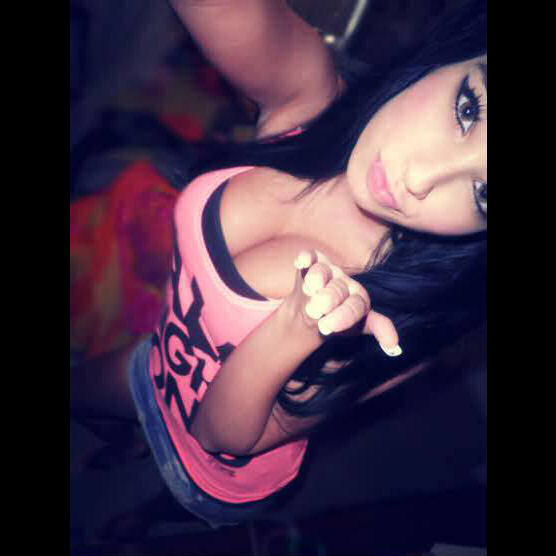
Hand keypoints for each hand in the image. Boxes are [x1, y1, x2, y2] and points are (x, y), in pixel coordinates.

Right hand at [285, 250, 401, 355]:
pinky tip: (302, 262)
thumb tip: (394, 346)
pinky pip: (311, 256)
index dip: (343, 316)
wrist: (314, 312)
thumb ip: (377, 328)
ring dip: (316, 278)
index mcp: (359, 298)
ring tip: (310, 289)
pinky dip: (306, 257)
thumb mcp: (358, 325)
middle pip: (337, 290)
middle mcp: (345, 282)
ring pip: (323, 271)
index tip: (326, 328)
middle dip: (327, 299)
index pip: (355, 307)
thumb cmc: (339, 318)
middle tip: (315, 311)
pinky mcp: (313, 262)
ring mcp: (329, 271)